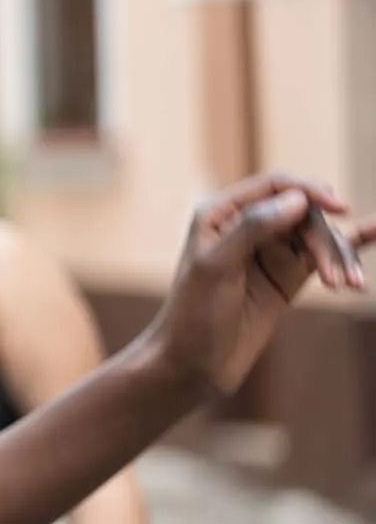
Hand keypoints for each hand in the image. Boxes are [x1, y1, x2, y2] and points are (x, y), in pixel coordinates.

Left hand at [146, 172, 371, 394]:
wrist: (193, 364)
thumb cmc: (193, 314)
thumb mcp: (216, 267)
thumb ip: (252, 228)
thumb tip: (297, 199)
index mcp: (219, 213)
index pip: (274, 186)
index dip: (309, 190)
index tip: (339, 207)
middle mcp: (246, 225)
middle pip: (304, 214)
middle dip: (324, 240)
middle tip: (335, 280)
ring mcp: (269, 251)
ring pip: (318, 237)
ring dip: (339, 257)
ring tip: (350, 286)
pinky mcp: (287, 276)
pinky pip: (323, 254)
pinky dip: (351, 247)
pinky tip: (374, 231)